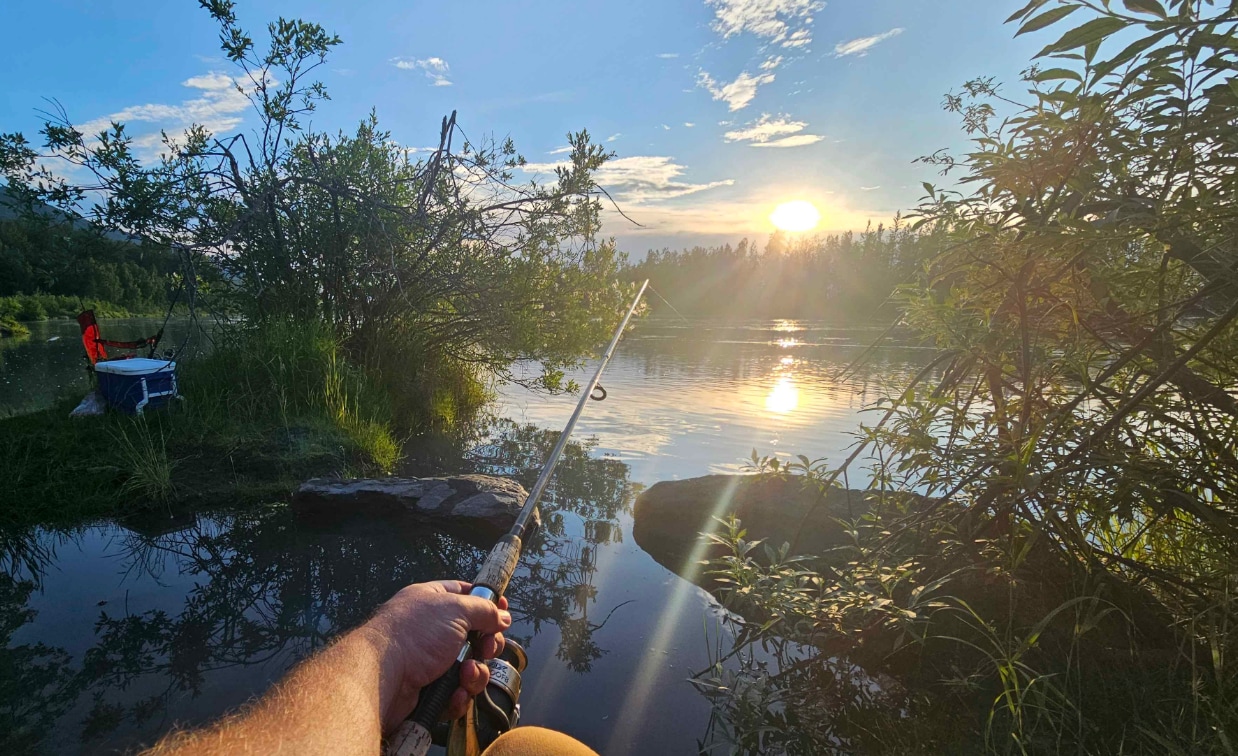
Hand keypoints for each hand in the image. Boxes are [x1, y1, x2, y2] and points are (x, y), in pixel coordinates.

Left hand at [363, 580, 511, 731]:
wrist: (382, 676)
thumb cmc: (414, 633)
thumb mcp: (455, 609)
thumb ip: (484, 610)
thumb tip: (503, 616)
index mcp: (433, 601)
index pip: (465, 595)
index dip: (487, 604)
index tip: (503, 613)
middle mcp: (431, 631)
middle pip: (474, 637)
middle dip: (486, 646)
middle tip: (486, 649)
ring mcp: (429, 662)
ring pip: (469, 669)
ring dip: (475, 674)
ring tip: (465, 674)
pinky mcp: (427, 692)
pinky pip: (456, 694)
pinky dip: (459, 695)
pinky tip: (453, 693)